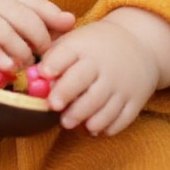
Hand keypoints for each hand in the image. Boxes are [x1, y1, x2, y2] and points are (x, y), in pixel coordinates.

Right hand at [0, 0, 74, 71]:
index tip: (64, 36)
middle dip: (40, 40)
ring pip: (5, 33)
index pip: (35, 2)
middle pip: (25, 19)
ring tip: (26, 65)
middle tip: (45, 57)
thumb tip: (71, 21)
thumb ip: (35, 9)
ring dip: (21, 52)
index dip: (53, 19)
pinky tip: (7, 67)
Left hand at [37, 20, 161, 136]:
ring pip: (102, 104)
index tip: (45, 73)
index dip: (55, 63)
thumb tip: (32, 77)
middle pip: (84, 80)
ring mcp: (121, 84)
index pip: (67, 53)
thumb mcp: (74, 41)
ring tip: (68, 123)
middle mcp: (103, 65)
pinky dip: (107, 126)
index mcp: (84, 46)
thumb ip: (52, 56)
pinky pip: (121, 118)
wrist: (137, 43)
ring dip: (84, 117)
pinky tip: (93, 128)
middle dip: (66, 94)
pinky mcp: (134, 100)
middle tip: (53, 106)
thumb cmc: (94, 47)